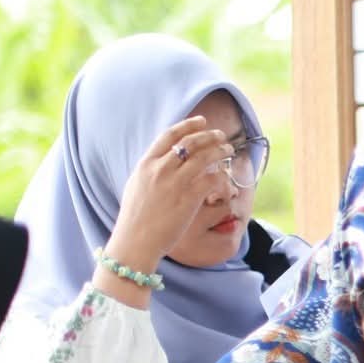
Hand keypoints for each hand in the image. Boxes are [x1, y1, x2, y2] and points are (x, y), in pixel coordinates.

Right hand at [106, 116, 236, 277]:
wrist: (135, 241)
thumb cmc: (136, 218)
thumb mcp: (136, 185)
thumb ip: (150, 171)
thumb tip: (163, 160)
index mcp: (145, 164)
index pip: (169, 135)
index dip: (188, 125)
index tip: (202, 121)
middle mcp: (159, 169)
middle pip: (190, 142)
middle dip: (209, 135)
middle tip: (221, 135)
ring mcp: (174, 183)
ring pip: (204, 157)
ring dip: (220, 150)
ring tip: (228, 150)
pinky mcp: (189, 198)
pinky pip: (212, 179)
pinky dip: (222, 175)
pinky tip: (226, 177)